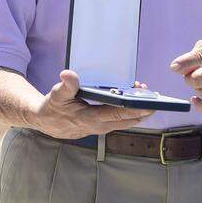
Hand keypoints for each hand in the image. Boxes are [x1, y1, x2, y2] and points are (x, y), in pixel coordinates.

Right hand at [28, 70, 153, 138]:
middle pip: (129, 120)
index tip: (150, 102)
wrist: (47, 123)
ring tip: (146, 94)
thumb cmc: (53, 108)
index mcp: (90, 119)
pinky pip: (121, 120)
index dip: (136, 109)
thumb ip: (66, 86)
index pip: (119, 115)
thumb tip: (69, 75)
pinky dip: (130, 111)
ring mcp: (102, 127)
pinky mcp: (103, 126)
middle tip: (154, 95)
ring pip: (127, 121)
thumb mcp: (57, 95)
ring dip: (138, 110)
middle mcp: (100, 126)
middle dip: (143, 108)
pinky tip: (134, 99)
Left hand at [170, 37, 201, 113]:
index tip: (174, 67)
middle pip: (200, 79)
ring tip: (200, 80)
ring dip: (195, 88)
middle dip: (188, 77)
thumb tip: (181, 69)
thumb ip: (195, 53)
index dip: (186, 63)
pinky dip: (200, 105)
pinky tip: (195, 99)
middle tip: (190, 73)